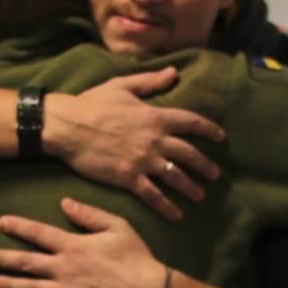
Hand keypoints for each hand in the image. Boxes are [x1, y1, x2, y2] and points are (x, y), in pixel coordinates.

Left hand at [0, 200, 168, 287]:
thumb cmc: (136, 257)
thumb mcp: (117, 226)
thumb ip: (89, 214)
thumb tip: (64, 203)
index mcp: (74, 245)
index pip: (39, 233)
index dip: (19, 226)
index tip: (1, 222)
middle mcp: (64, 268)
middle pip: (27, 262)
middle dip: (3, 259)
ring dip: (8, 285)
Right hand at [44, 70, 224, 221]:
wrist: (67, 126)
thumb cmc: (92, 104)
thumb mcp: (122, 86)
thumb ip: (150, 82)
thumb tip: (172, 72)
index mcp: (155, 116)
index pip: (191, 122)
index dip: (209, 129)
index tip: (221, 136)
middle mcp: (155, 139)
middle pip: (189, 154)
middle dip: (205, 165)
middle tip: (214, 174)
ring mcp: (143, 160)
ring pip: (175, 176)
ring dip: (191, 187)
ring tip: (200, 195)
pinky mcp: (128, 178)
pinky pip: (153, 195)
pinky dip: (167, 206)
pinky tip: (176, 215)